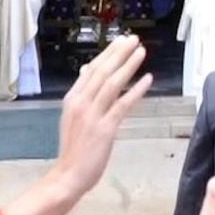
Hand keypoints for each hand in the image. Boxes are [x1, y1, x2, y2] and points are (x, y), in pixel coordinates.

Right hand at [2, 35, 152, 214]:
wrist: (68, 176)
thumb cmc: (74, 147)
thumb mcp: (74, 115)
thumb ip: (83, 93)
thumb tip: (89, 70)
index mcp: (72, 98)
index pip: (92, 69)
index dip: (108, 53)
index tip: (121, 40)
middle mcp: (81, 103)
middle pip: (103, 72)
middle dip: (119, 53)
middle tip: (133, 39)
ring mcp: (92, 115)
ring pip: (112, 84)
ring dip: (128, 66)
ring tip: (141, 52)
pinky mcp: (105, 129)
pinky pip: (123, 105)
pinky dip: (136, 90)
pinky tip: (147, 79)